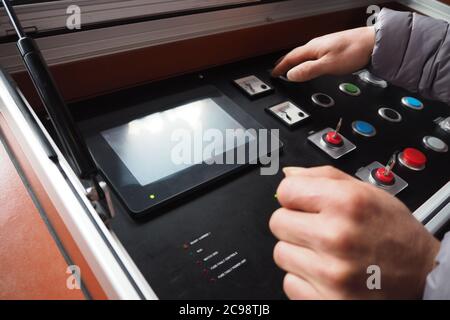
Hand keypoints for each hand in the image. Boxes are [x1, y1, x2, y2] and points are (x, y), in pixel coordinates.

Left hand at [269, 166, 439, 298]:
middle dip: (294, 224)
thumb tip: (289, 175)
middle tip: (318, 230)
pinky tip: (326, 273)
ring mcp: (330, 273)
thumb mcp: (367, 193)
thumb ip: (324, 177)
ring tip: (325, 253)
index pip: (285, 191)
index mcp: (346, 203)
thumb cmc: (395, 234)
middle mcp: (337, 237)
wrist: (422, 276)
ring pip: (281, 253)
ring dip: (298, 253)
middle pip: (277, 222)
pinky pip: (289, 282)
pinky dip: (303, 279)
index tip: (304, 203)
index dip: (294, 196)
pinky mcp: (325, 300)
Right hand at [271, 27, 375, 81]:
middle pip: (296, 54)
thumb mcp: (328, 65)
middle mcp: (317, 44)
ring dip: (295, 61)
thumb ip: (308, 71)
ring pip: (304, 54)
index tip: (274, 73)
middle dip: (285, 62)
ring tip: (291, 67)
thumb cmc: (354, 51)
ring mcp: (325, 44)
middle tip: (278, 69)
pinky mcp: (333, 46)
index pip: (291, 58)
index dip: (281, 67)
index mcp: (312, 48)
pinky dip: (306, 59)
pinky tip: (311, 62)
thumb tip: (291, 75)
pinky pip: (313, 54)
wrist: (373, 42)